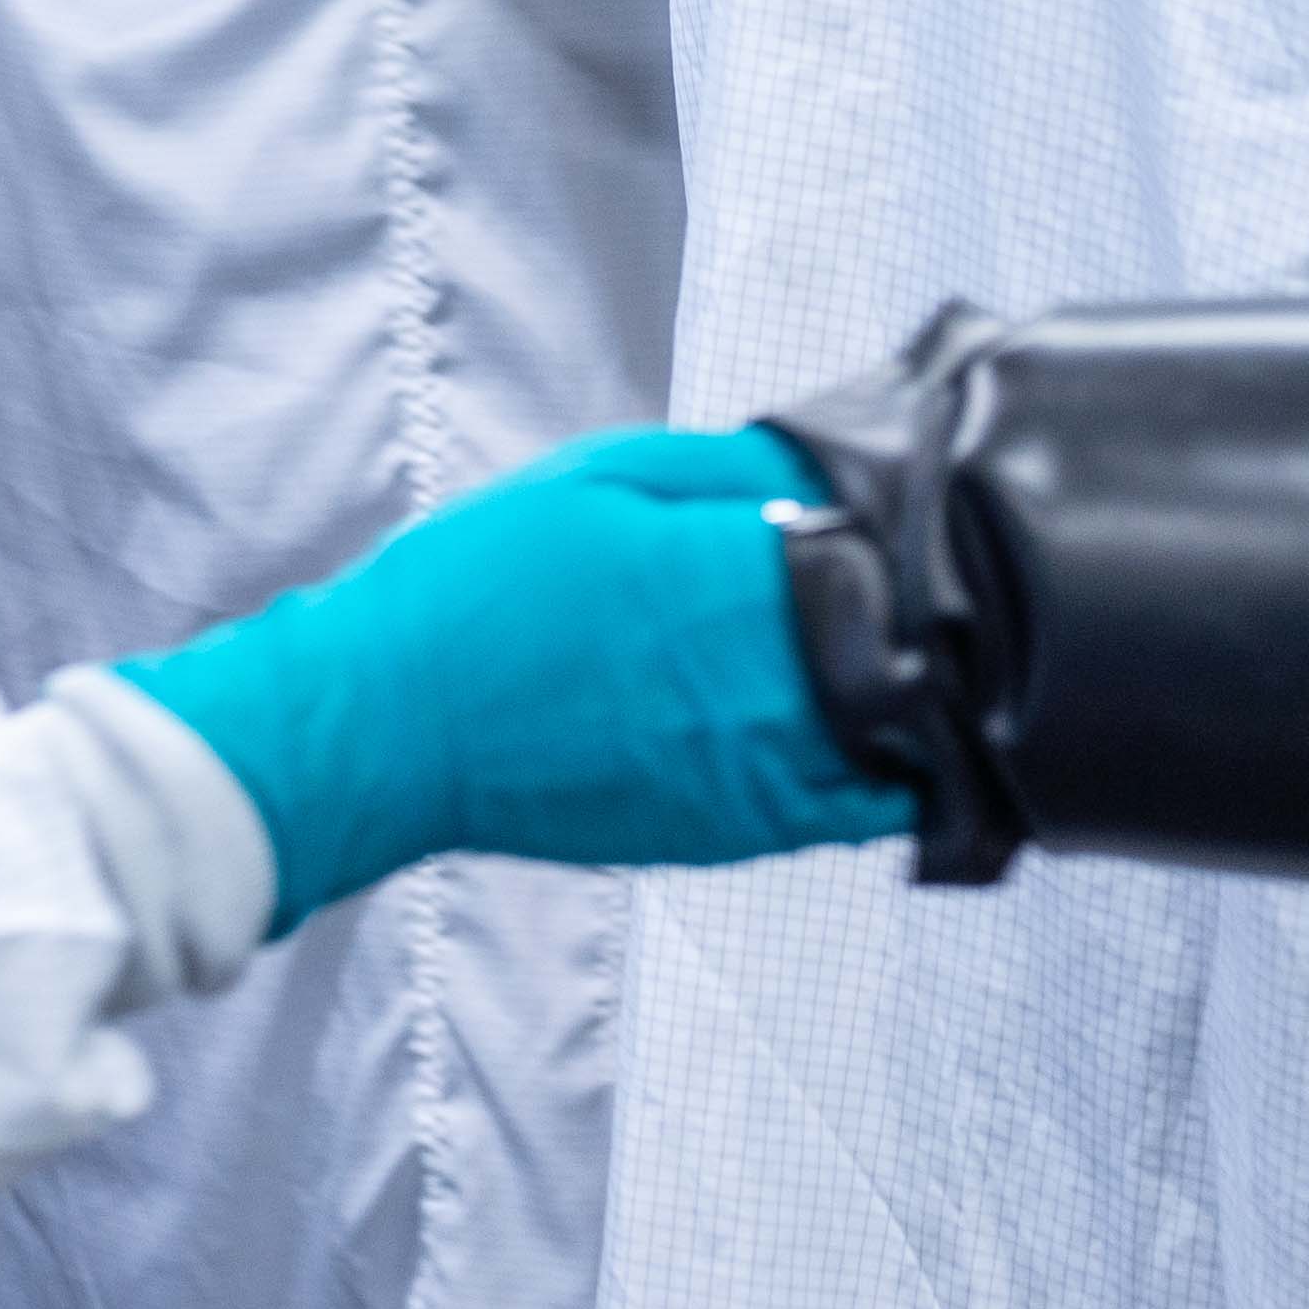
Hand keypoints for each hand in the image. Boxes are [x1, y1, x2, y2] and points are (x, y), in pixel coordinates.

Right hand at [114, 422, 913, 932]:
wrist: (387, 726)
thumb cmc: (479, 590)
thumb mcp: (599, 476)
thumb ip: (726, 472)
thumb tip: (823, 477)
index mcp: (744, 579)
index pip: (896, 559)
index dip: (909, 540)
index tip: (901, 523)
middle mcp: (770, 686)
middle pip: (915, 658)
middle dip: (921, 623)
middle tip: (912, 591)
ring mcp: (755, 775)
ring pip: (898, 746)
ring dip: (909, 705)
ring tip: (887, 663)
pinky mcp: (727, 835)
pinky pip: (847, 814)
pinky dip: (875, 778)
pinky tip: (857, 738)